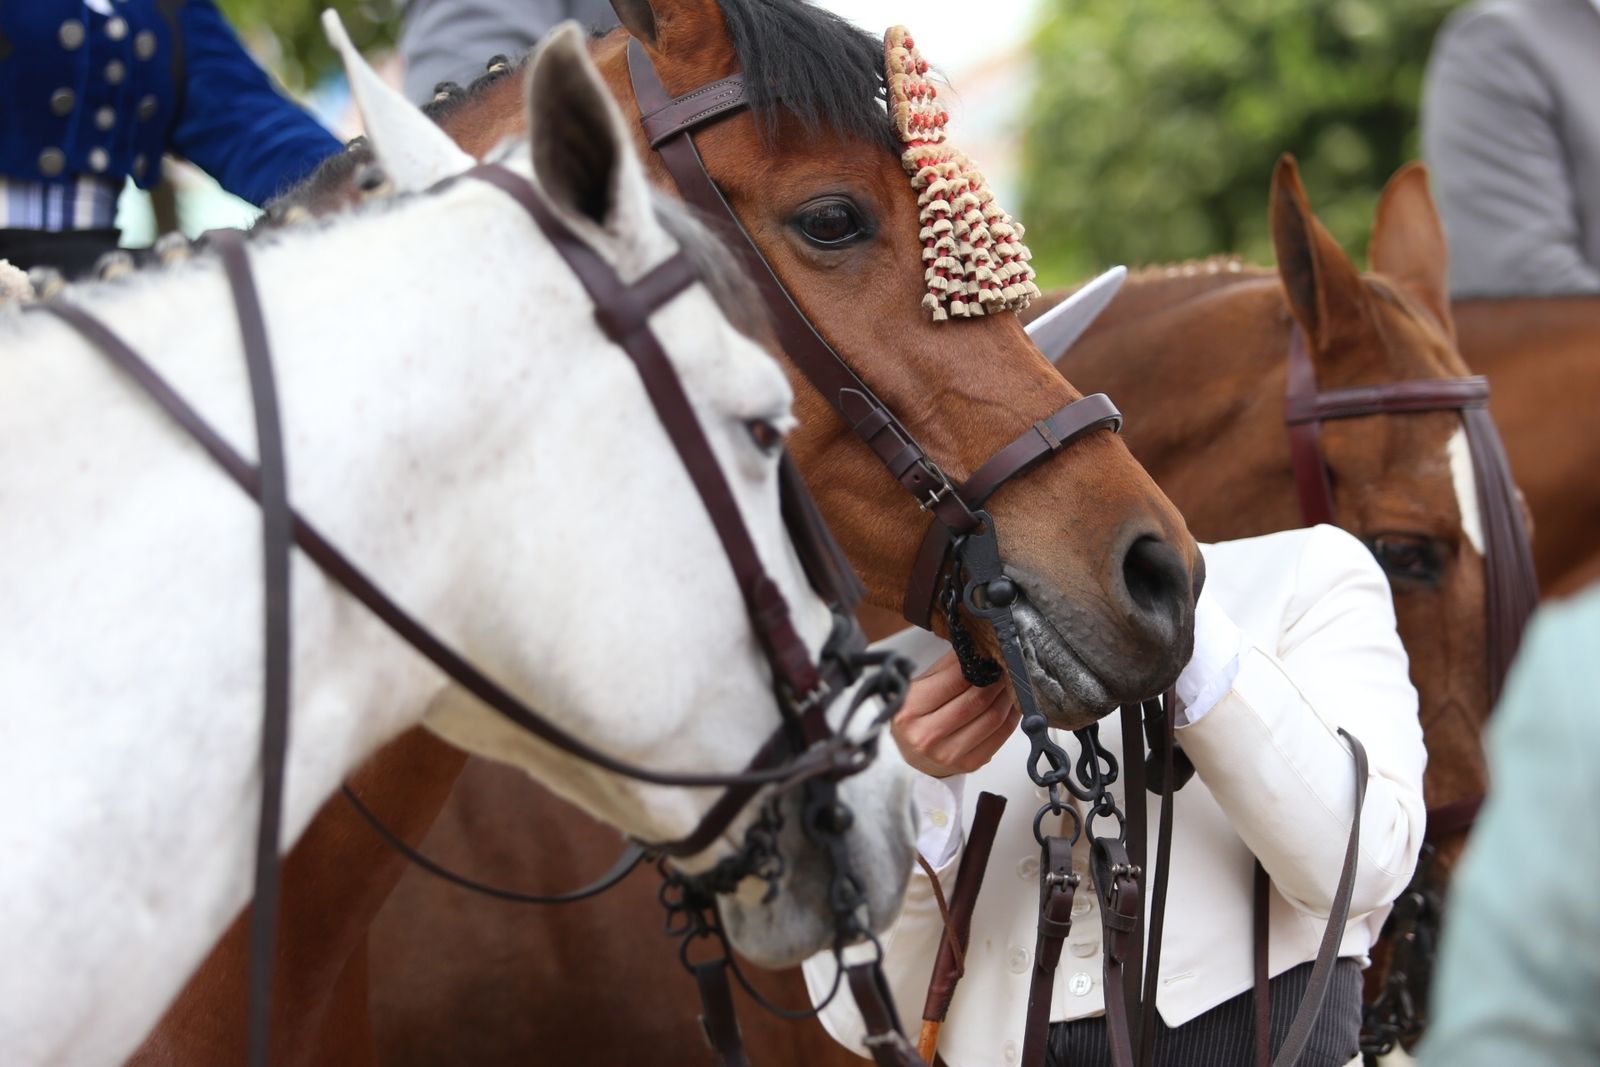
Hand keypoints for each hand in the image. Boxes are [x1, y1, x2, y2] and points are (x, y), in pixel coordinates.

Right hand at [891, 650, 1019, 778]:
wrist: (913, 755)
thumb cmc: (916, 716)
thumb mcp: (920, 686)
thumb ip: (947, 667)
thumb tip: (978, 646)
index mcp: (909, 710)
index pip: (954, 682)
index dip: (977, 666)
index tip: (989, 655)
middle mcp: (926, 736)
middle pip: (976, 701)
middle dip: (996, 679)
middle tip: (1006, 665)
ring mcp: (949, 754)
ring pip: (992, 718)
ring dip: (1007, 696)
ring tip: (1010, 682)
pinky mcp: (969, 763)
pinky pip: (1001, 736)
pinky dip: (1011, 716)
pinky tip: (1012, 703)